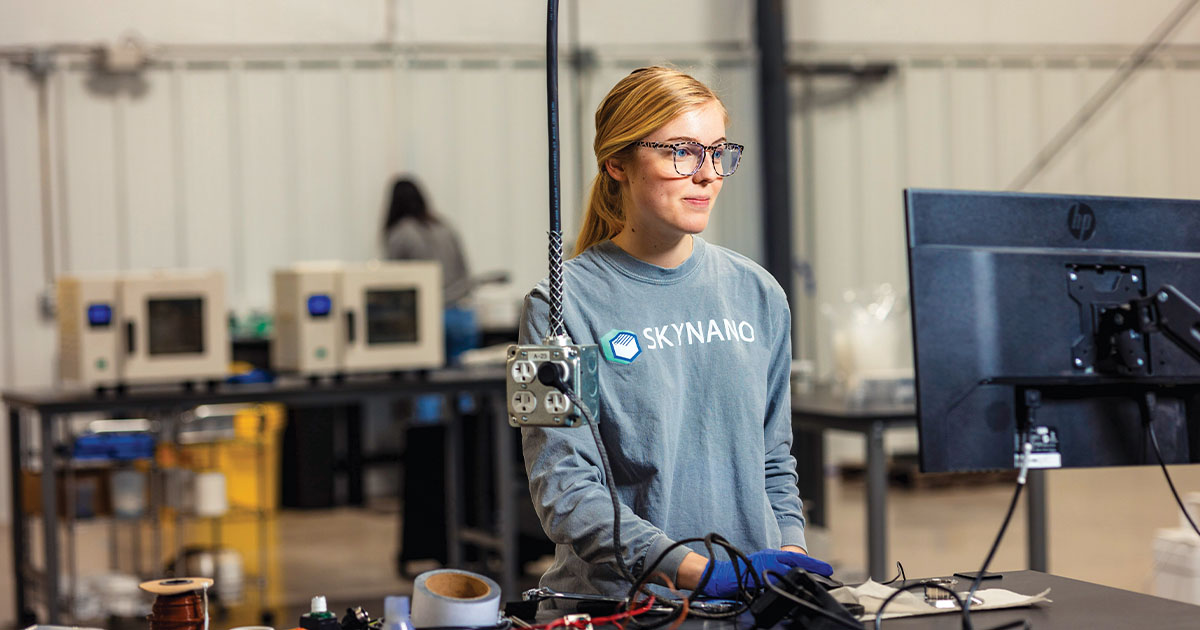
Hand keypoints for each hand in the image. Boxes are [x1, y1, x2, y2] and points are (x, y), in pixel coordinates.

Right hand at [697, 549, 833, 597]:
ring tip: (818, 579)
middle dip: (813, 568)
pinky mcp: (759, 576)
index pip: (794, 558)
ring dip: (803, 575)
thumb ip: (774, 568)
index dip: (812, 563)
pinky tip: (797, 584)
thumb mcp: (760, 566)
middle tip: (828, 573)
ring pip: (788, 571)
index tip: (827, 568)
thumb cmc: (739, 572)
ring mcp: (764, 567)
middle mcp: (769, 558)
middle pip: (795, 562)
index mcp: (770, 555)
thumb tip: (791, 573)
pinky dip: (787, 582)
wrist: (721, 575)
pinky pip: (777, 580)